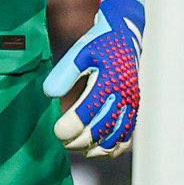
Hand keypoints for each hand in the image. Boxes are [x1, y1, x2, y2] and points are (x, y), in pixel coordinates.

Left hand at [45, 0, 145, 157]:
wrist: (125, 34)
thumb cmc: (100, 43)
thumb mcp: (80, 52)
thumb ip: (64, 74)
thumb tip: (50, 94)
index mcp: (109, 80)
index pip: (88, 113)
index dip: (71, 127)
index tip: (57, 131)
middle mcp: (124, 95)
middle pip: (102, 130)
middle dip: (80, 140)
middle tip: (63, 141)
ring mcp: (131, 103)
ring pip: (116, 137)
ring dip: (96, 148)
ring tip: (78, 148)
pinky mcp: (134, 107)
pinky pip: (127, 135)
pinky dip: (114, 147)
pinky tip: (98, 150)